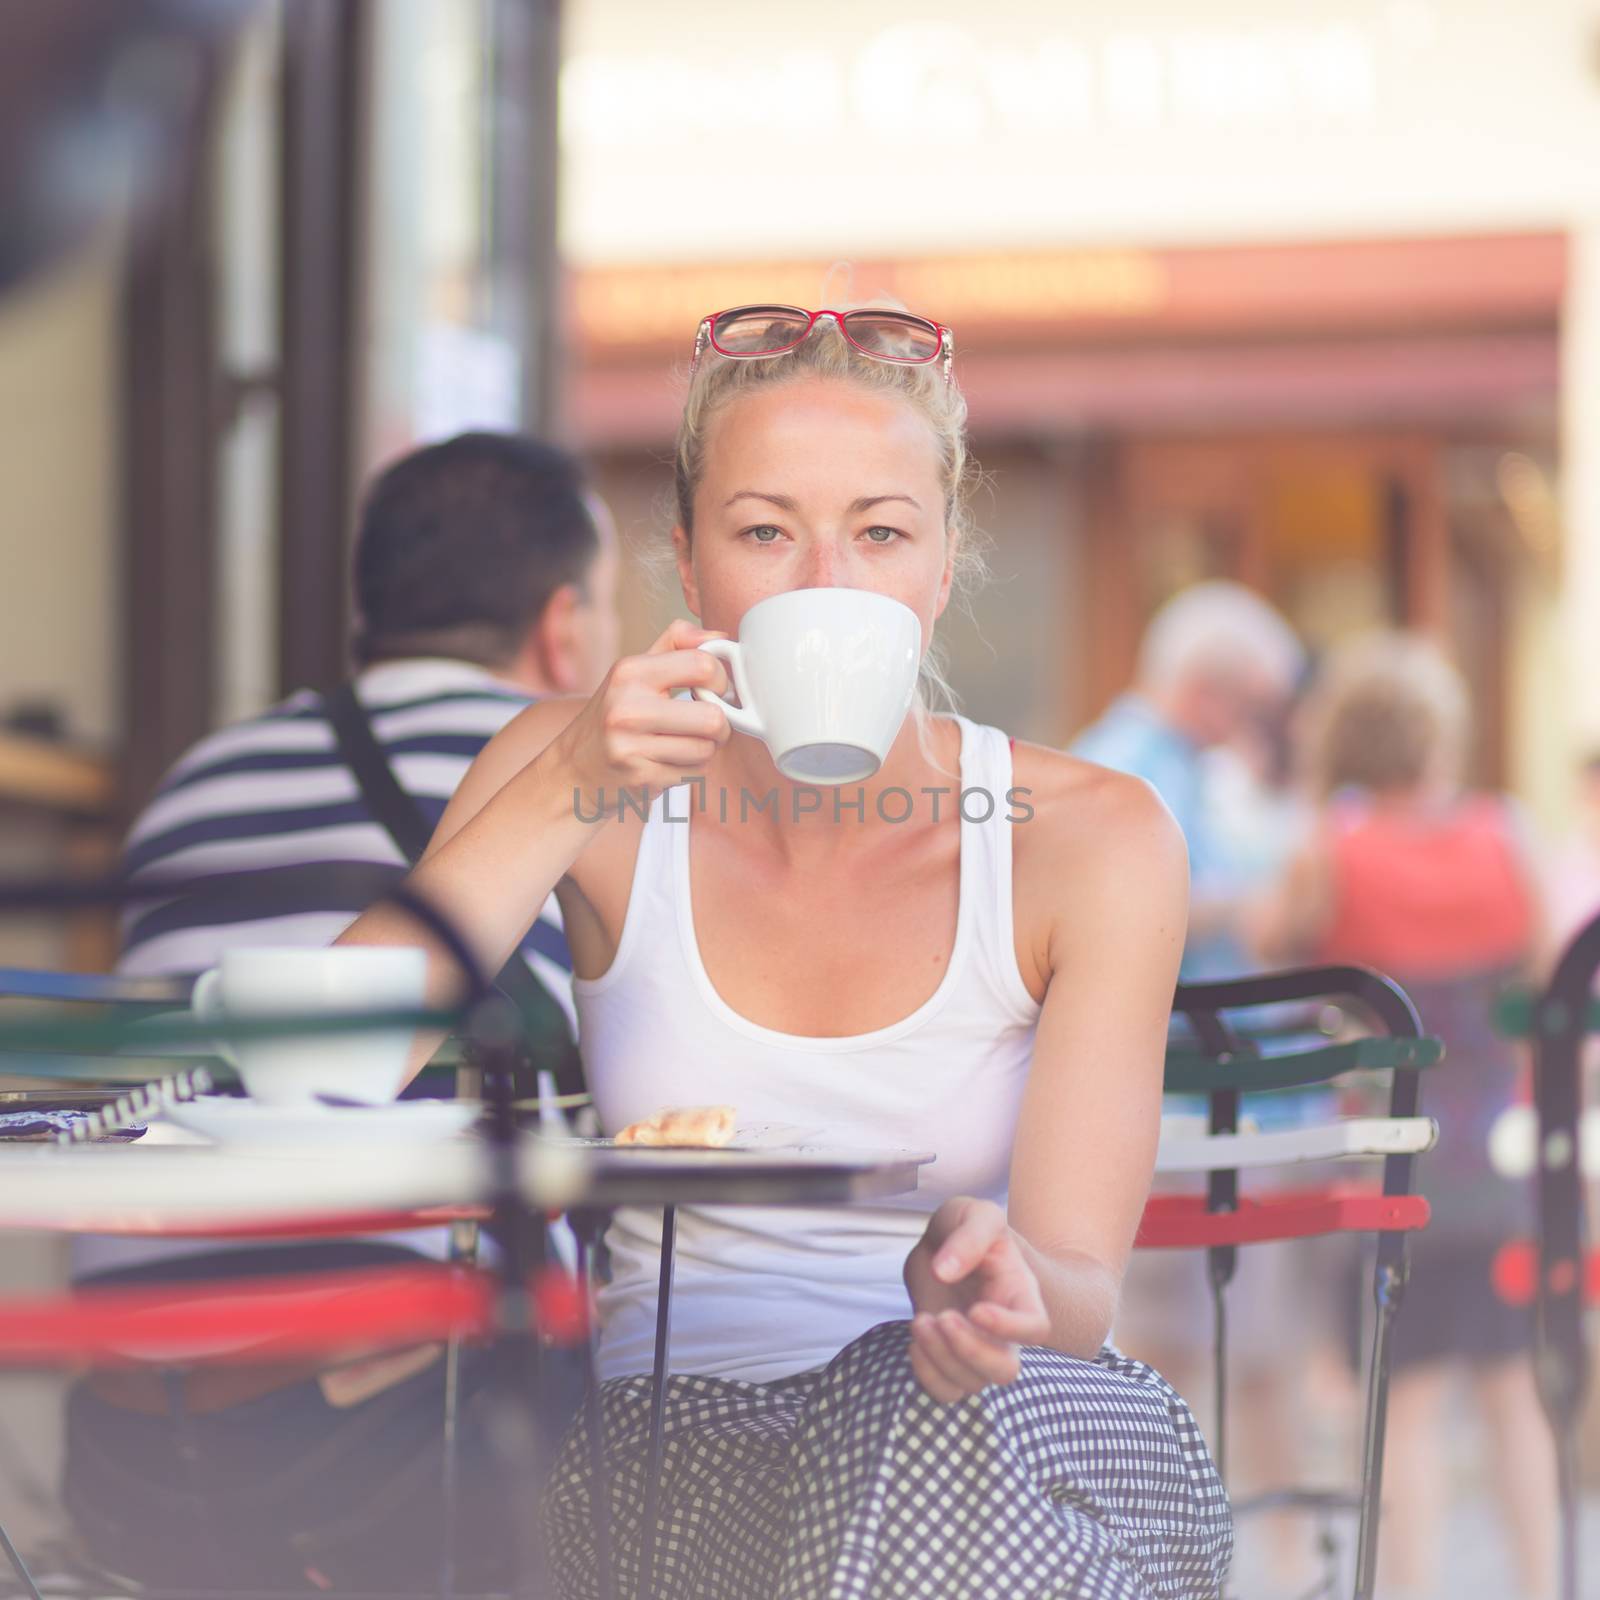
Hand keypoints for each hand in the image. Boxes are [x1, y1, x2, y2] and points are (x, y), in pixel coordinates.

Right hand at [549, 619, 732, 804]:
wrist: (574, 767)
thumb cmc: (614, 714)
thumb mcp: (634, 670)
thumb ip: (676, 645)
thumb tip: (720, 636)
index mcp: (630, 672)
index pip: (702, 665)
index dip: (722, 679)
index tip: (716, 689)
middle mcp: (628, 708)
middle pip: (712, 718)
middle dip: (720, 724)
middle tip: (708, 724)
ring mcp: (631, 747)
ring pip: (706, 749)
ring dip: (705, 749)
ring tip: (684, 743)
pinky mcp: (641, 779)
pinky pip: (694, 772)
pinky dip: (690, 769)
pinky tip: (670, 761)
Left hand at [902, 1197, 1050, 1401]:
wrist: (943, 1243)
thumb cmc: (966, 1226)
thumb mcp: (973, 1213)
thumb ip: (968, 1237)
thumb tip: (945, 1273)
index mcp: (1019, 1294)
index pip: (1035, 1328)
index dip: (1009, 1328)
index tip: (976, 1309)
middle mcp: (1003, 1330)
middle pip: (1005, 1370)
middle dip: (970, 1351)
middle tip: (942, 1316)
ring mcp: (976, 1348)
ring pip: (971, 1383)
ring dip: (941, 1357)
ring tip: (920, 1320)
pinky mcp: (948, 1358)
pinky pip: (945, 1391)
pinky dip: (927, 1375)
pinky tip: (916, 1338)